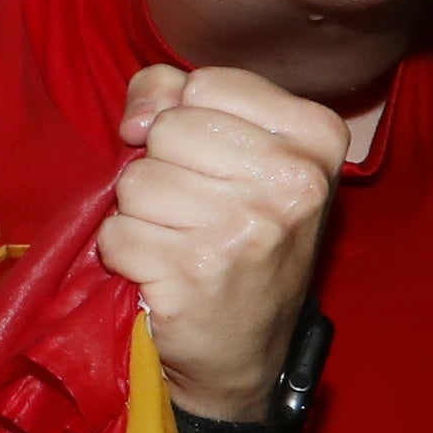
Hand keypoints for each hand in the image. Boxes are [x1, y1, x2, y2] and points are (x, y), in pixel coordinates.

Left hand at [94, 62, 345, 427]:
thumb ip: (176, 98)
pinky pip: (117, 233)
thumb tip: (138, 118)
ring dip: (141, 214)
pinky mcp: (198, 272)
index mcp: (315, 136)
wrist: (243, 348)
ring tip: (180, 242)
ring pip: (136, 181)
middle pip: (168, 130)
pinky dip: (125, 253)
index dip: (183, 118)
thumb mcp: (231, 152)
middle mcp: (293, 182)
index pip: (205, 83)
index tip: (207, 160)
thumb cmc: (235, 236)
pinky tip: (162, 272)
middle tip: (194, 212)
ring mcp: (247, 228)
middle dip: (161, 168)